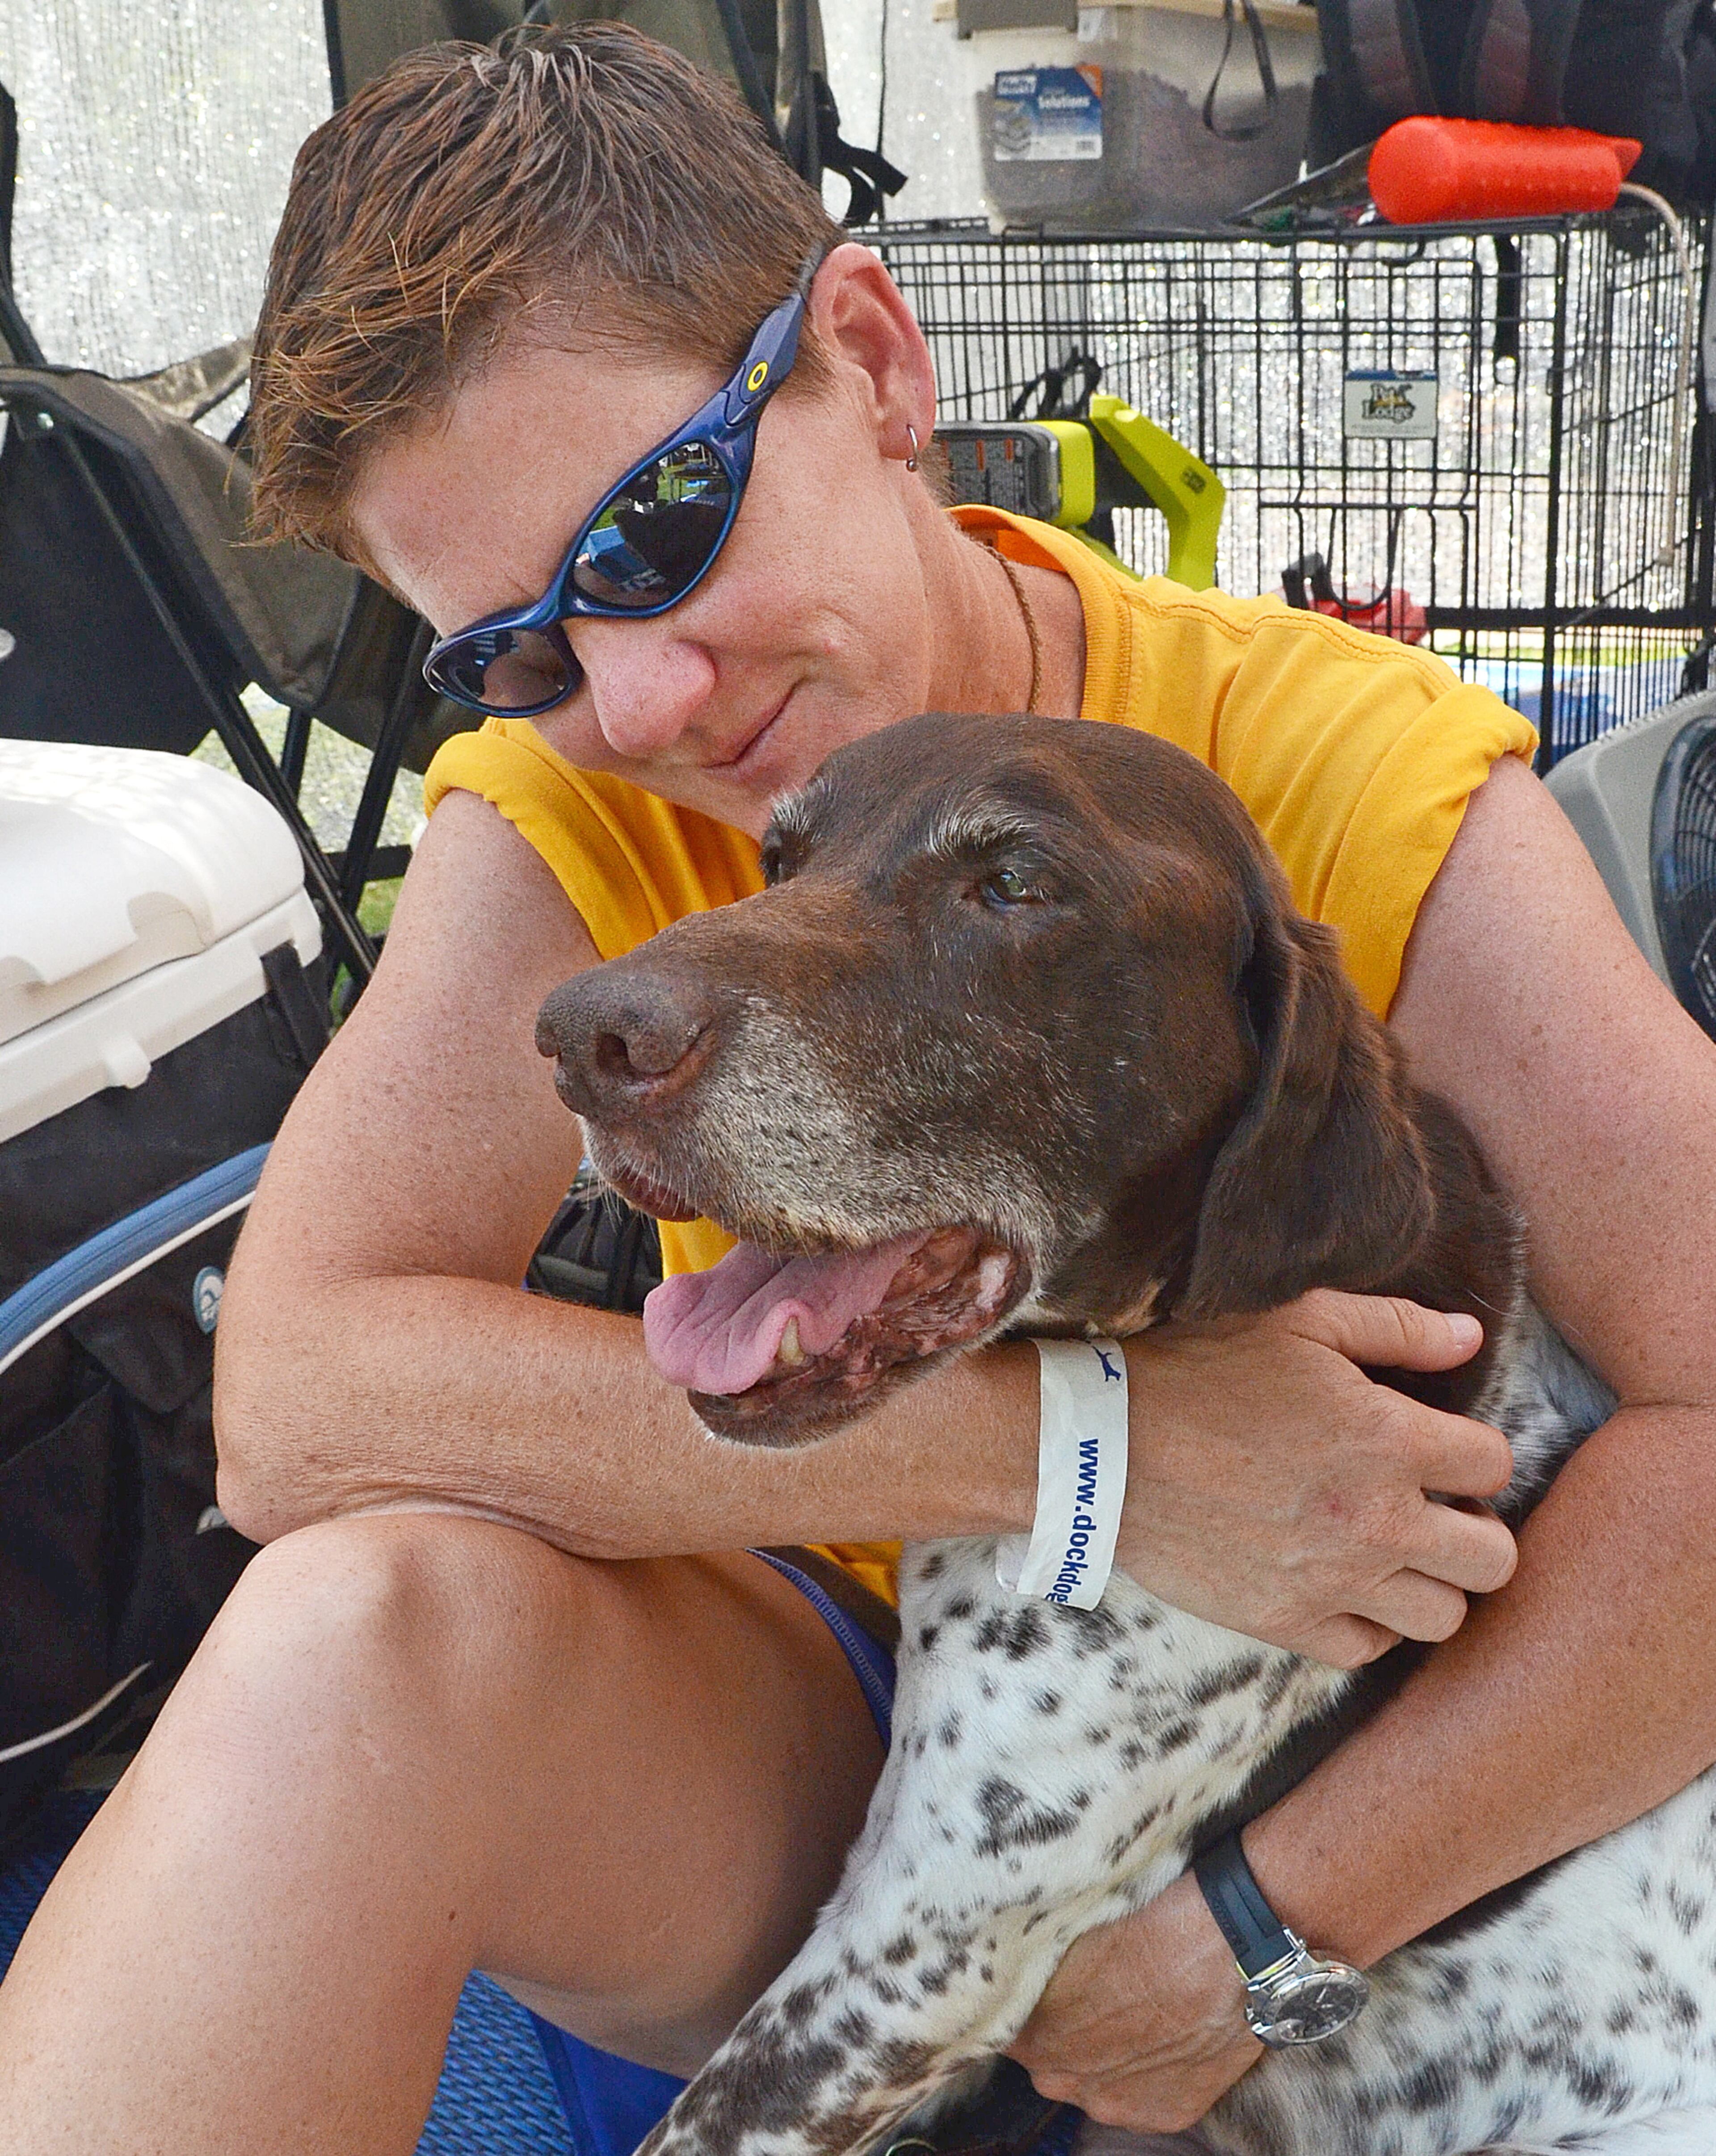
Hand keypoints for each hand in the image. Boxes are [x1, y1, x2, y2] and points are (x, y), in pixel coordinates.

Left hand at [1010, 1873, 1259, 2133]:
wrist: (1222, 1950)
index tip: (1036, 1988)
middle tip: (1093, 1995)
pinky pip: (1141, 2098)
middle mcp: (1062, 2081)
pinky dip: (1149, 2074)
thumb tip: (1021, 1967)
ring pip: (1094, 2082)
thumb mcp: (1068, 1936)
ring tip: (1136, 2012)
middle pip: (1049, 2061)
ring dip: (1105, 2057)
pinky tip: (1166, 2036)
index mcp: (1031, 2033)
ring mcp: (1113, 2104)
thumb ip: (1039, 1968)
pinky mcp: (1162, 2115)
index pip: (1007, 2030)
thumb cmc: (1143, 1924)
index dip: (1021, 2007)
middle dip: (1062, 2034)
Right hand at [1117, 1289, 1518, 1666]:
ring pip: (1444, 1617)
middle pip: (1493, 1560)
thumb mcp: (1300, 1320)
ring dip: (1432, 1583)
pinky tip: (1346, 1584)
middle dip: (1476, 1529)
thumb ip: (1397, 1328)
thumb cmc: (1200, 1371)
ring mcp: (1334, 1582)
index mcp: (1389, 1439)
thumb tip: (1471, 1337)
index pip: (1495, 1463)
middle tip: (1434, 1508)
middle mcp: (1377, 1521)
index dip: (1474, 1452)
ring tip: (1395, 1551)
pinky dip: (1371, 1624)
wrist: (1103, 1448)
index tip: (1440, 1448)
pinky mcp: (1286, 1623)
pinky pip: (1369, 1650)